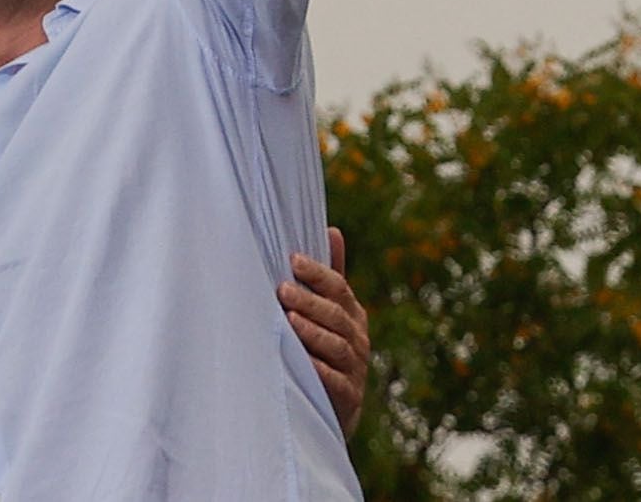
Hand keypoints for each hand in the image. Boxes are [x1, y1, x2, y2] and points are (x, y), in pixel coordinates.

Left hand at [280, 226, 370, 435]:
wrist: (334, 410)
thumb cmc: (326, 351)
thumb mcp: (331, 313)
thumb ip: (330, 276)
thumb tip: (332, 229)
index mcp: (352, 315)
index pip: (339, 288)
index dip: (317, 273)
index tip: (293, 260)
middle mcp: (357, 340)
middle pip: (335, 315)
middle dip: (309, 301)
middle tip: (282, 289)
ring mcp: (355, 369)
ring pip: (336, 346)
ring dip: (312, 332)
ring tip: (289, 320)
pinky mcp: (348, 397)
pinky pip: (335, 382)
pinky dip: (319, 370)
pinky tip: (302, 360)